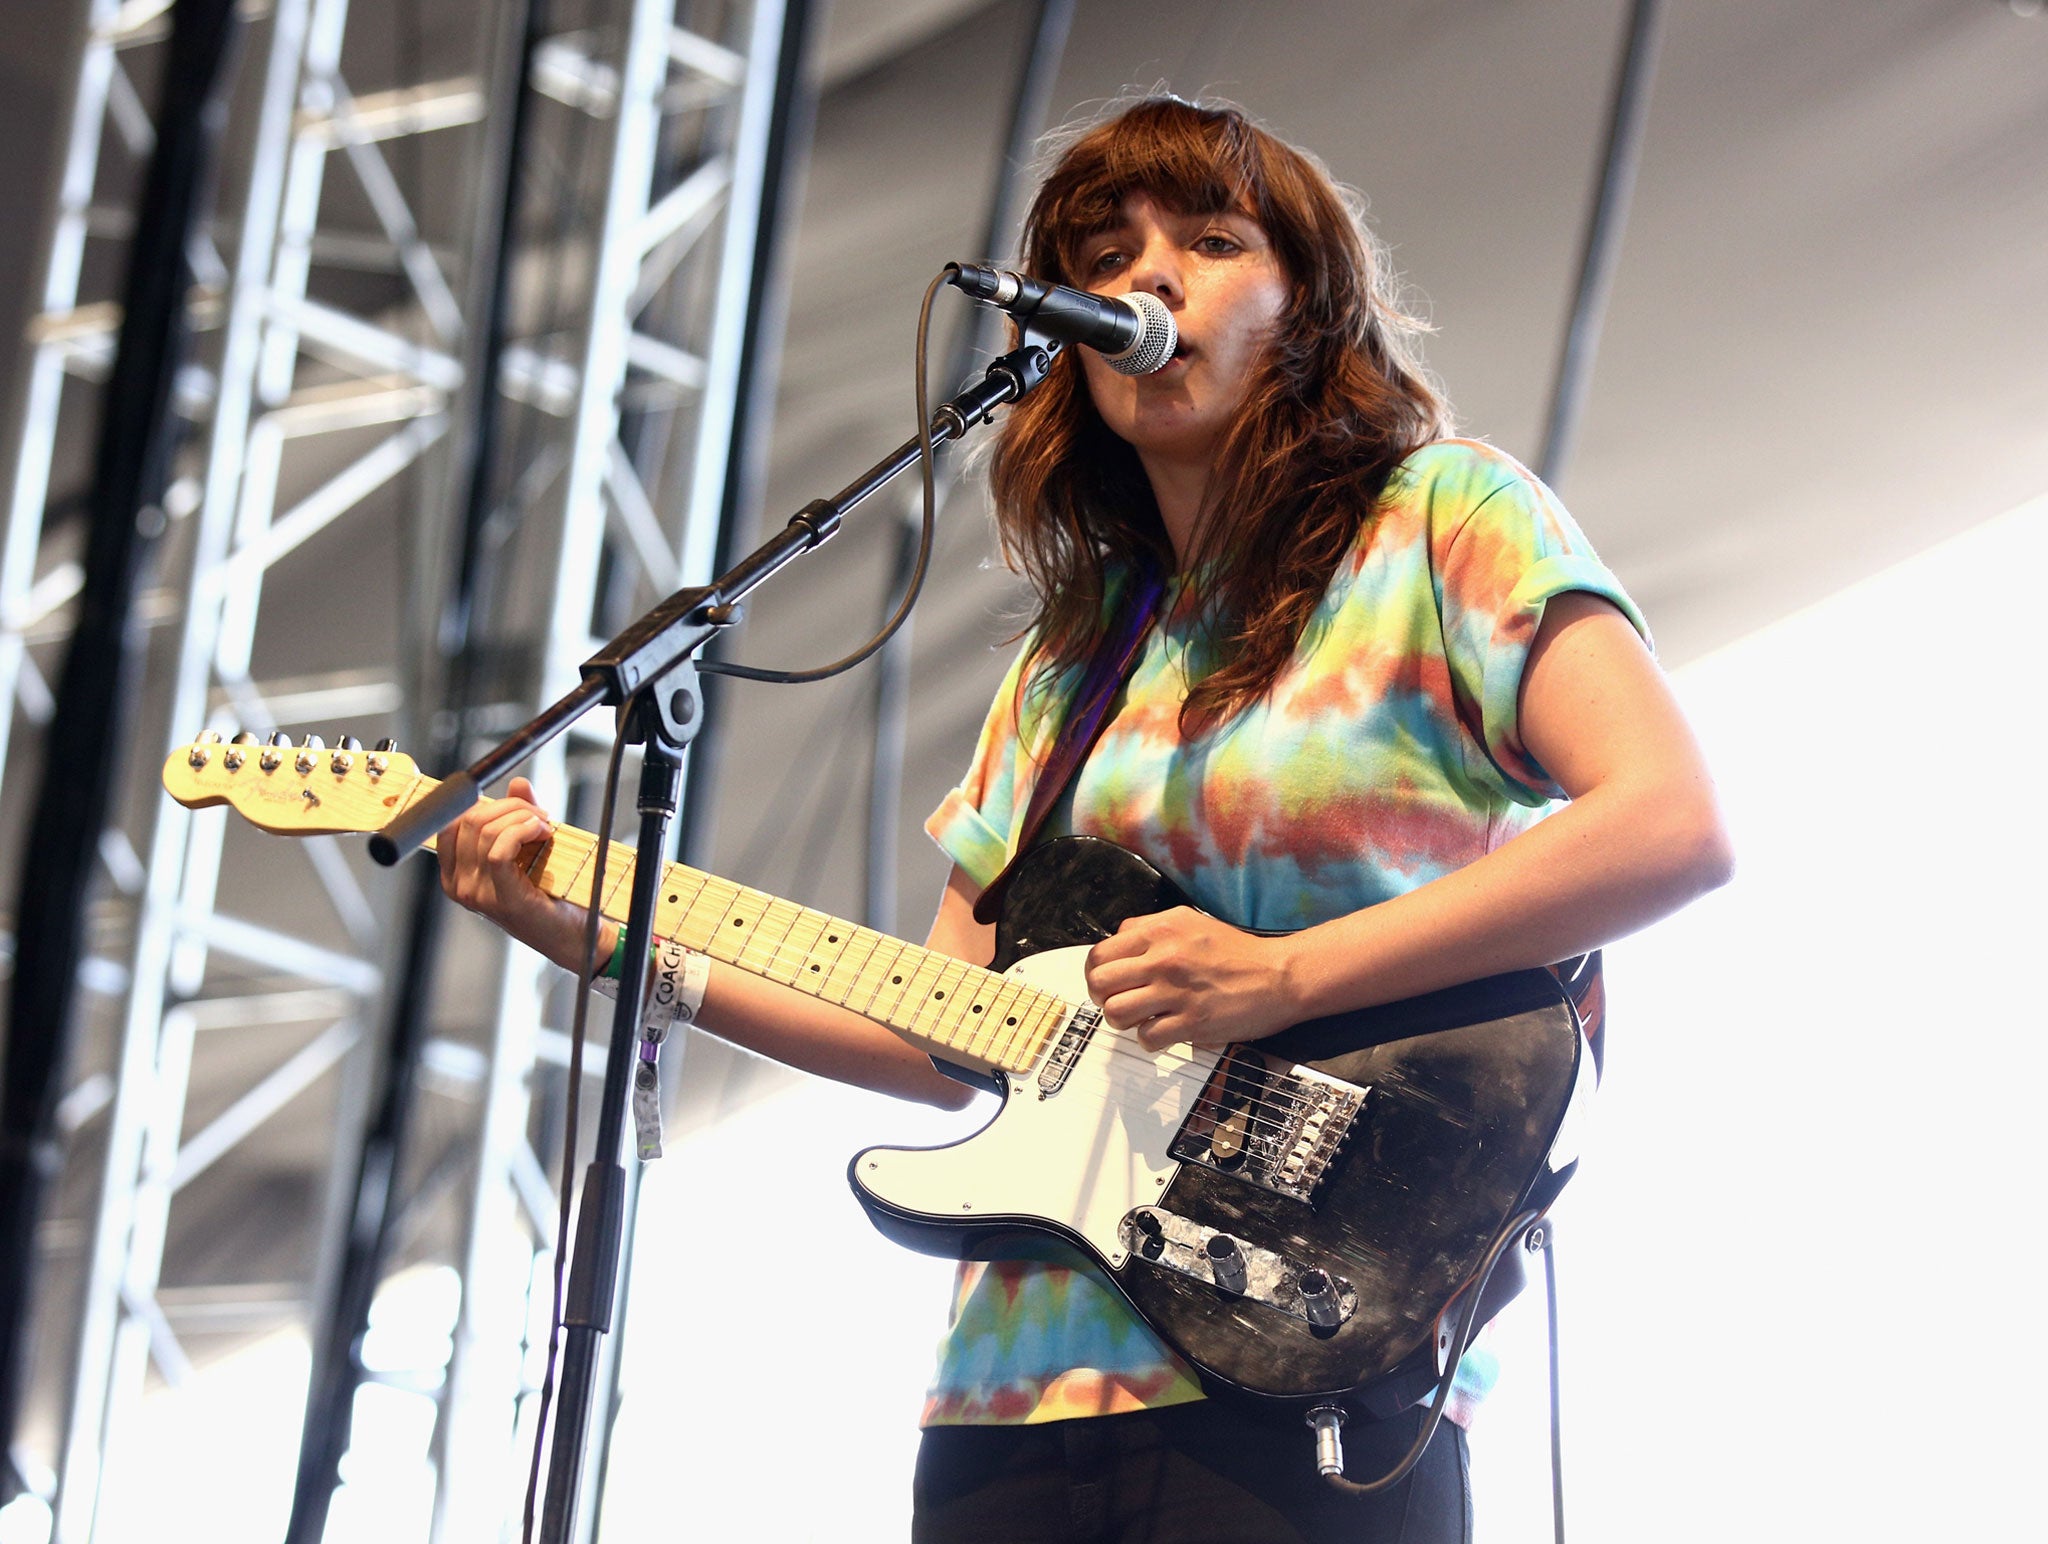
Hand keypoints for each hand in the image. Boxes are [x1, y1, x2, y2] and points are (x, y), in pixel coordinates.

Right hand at [437, 777, 609, 973]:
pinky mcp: (503, 898)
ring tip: (544, 826)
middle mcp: (459, 886)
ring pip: (486, 831)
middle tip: (539, 816)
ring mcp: (478, 895)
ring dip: (522, 817)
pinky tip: (542, 833)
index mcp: (455, 875)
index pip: (450, 825)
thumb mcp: (528, 847)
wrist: (575, 934)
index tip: (514, 807)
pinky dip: (523, 831)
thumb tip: (518, 784)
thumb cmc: (550, 894)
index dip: (482, 805)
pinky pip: (499, 850)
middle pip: (469, 822)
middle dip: (508, 807)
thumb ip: (519, 815)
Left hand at [1082, 907, 1302, 1051]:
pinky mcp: (1192, 1022)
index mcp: (1160, 931)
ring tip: (1139, 1018)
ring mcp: (1177, 992)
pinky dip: (1149, 1039)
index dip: (1096, 973)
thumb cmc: (1237, 953)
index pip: (1100, 954)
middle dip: (1103, 997)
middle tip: (1118, 1001)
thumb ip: (1149, 927)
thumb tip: (1117, 939)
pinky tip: (1163, 1031)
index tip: (1106, 982)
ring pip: (1116, 1012)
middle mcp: (1164, 958)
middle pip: (1101, 983)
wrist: (1279, 976)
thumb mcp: (1190, 922)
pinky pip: (1147, 1037)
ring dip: (1123, 1020)